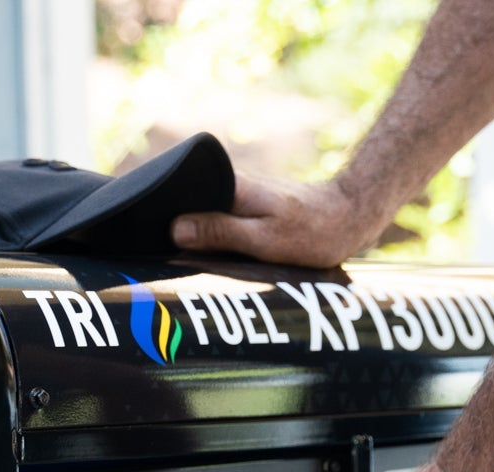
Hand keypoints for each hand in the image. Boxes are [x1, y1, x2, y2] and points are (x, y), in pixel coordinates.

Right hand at [172, 174, 383, 268]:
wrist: (349, 218)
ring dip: (192, 239)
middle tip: (156, 261)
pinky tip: (207, 259)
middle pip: (186, 206)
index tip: (143, 239)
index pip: (179, 193)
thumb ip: (221, 233)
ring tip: (178, 263)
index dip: (159, 214)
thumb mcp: (265, 240)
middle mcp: (231, 186)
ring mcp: (239, 196)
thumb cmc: (312, 232)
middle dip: (170, 231)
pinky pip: (218, 224)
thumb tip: (175, 230)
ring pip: (202, 217)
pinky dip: (211, 241)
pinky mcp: (248, 209)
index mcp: (230, 186)